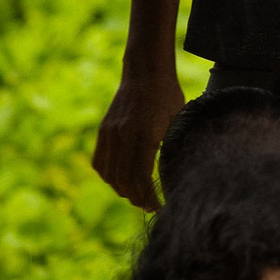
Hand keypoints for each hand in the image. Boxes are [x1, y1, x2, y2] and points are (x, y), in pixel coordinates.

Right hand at [92, 65, 184, 209]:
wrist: (145, 72)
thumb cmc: (169, 96)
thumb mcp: (179, 120)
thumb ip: (175, 145)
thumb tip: (179, 173)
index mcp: (145, 135)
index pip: (141, 177)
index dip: (148, 197)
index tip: (160, 206)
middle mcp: (123, 136)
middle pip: (123, 180)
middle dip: (137, 198)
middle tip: (150, 207)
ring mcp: (110, 134)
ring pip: (109, 174)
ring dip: (122, 190)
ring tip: (138, 197)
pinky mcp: (103, 131)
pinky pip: (100, 163)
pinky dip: (109, 176)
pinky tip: (121, 182)